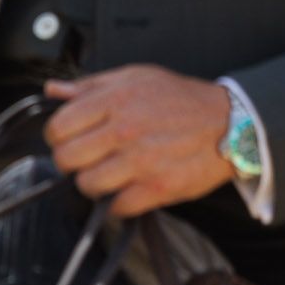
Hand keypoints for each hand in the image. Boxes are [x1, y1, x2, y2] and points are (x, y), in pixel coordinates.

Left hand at [44, 66, 236, 218]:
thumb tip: (53, 90)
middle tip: (84, 160)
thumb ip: (90, 86)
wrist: (231, 123)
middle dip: (70, 162)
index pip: (58, 127)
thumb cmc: (180, 99)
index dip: (56, 136)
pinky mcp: (159, 188)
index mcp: (113, 101)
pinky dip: (117, 204)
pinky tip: (125, 191)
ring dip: (92, 184)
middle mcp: (123, 131)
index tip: (67, 139)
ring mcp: (141, 162)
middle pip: (66, 159)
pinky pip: (117, 207)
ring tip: (106, 175)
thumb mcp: (135, 77)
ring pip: (87, 185)